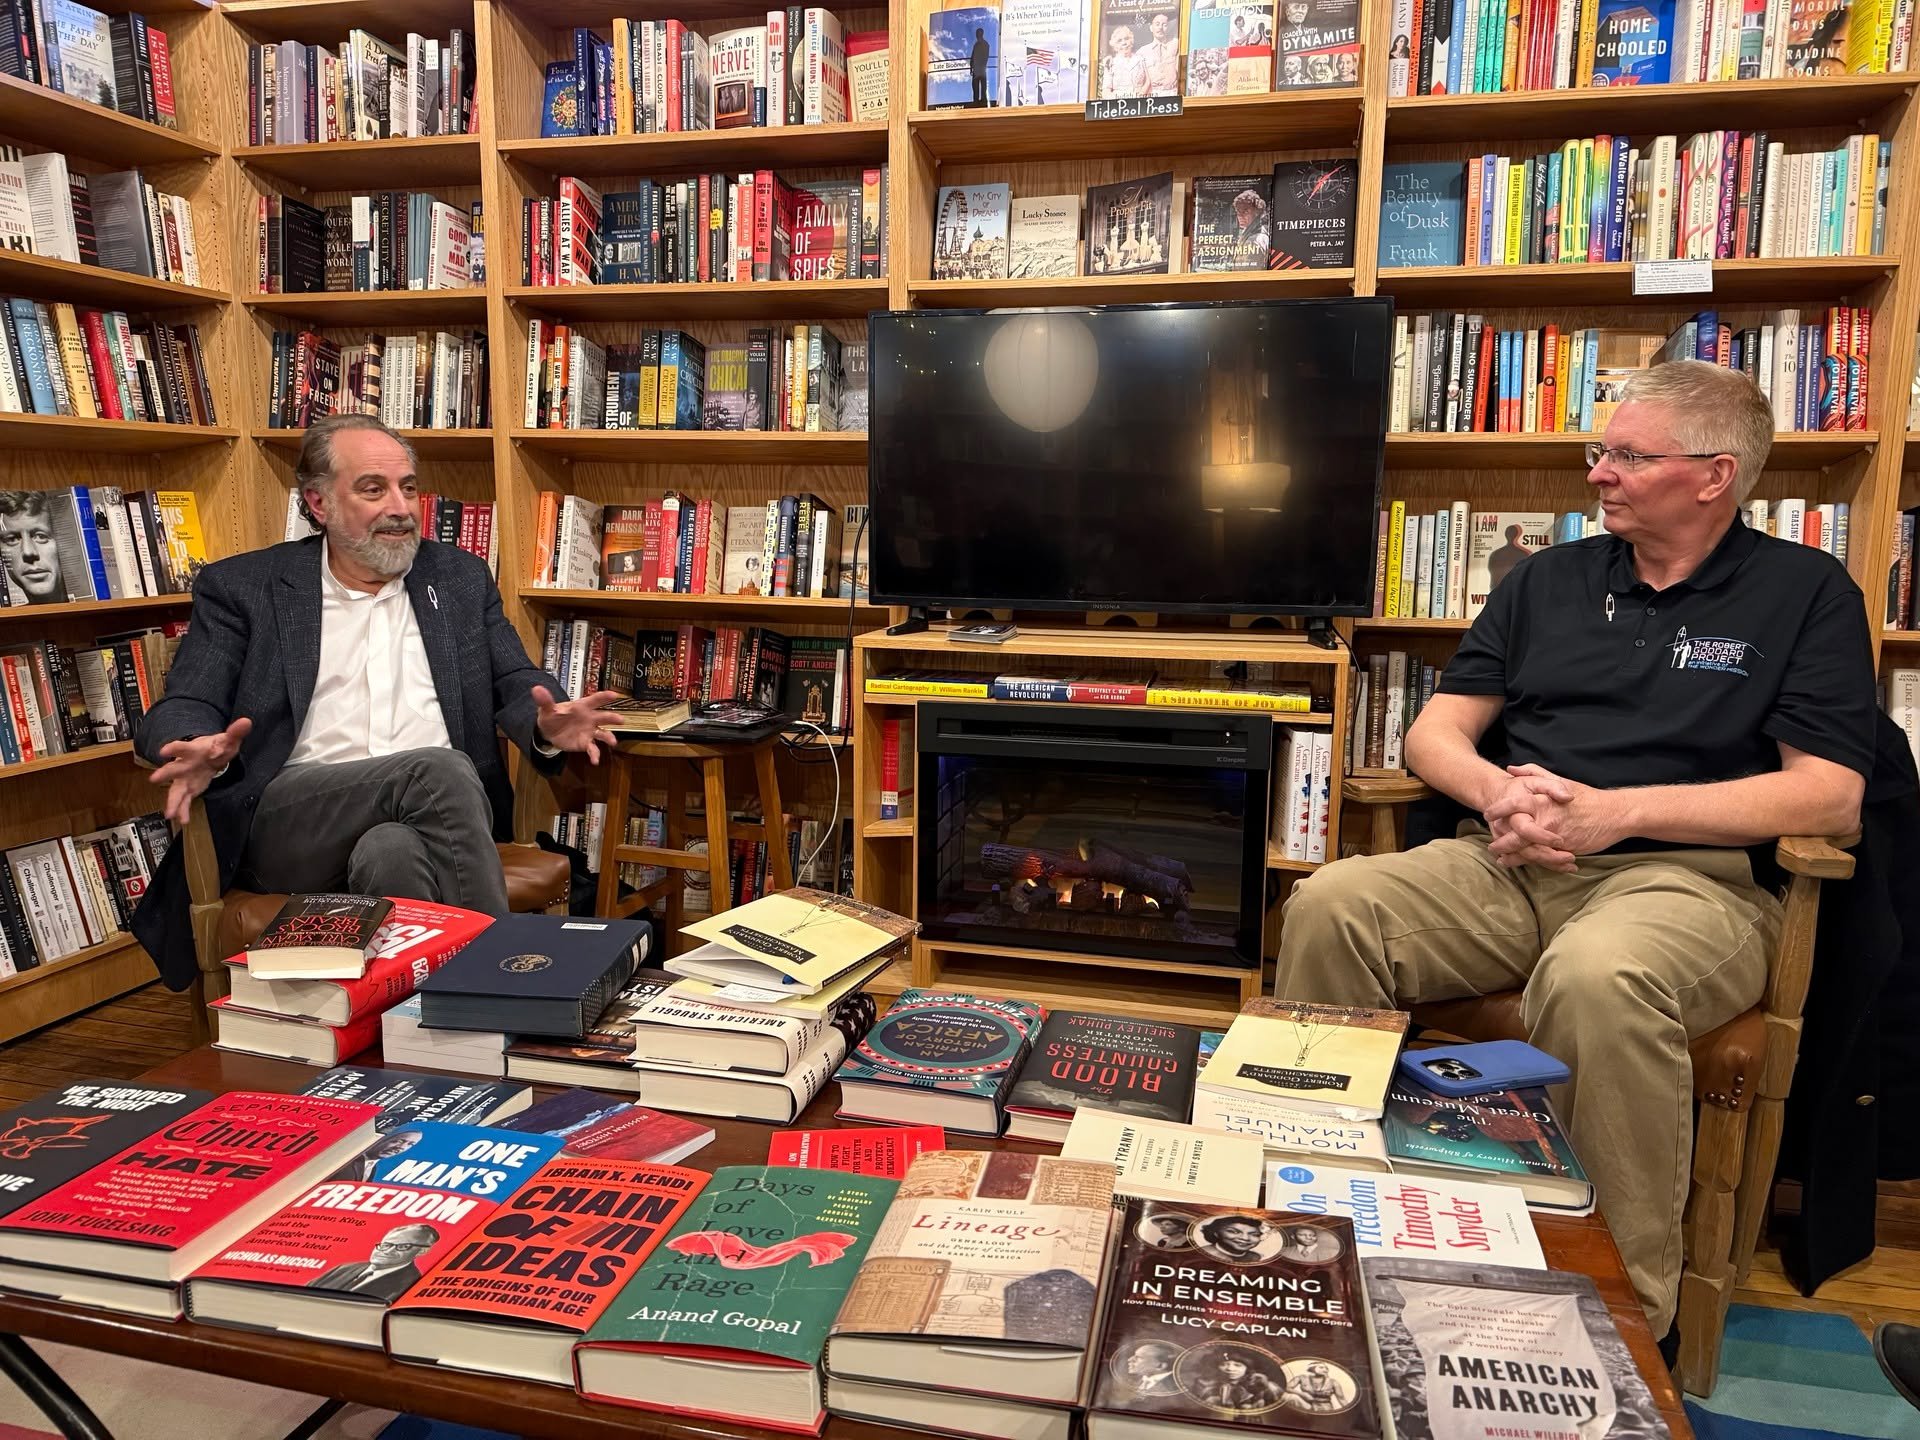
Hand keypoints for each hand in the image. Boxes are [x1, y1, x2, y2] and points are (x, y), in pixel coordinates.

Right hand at [150, 718, 251, 827]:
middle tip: (154, 779)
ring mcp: (184, 778)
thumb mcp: (227, 739)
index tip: (164, 751)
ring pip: (175, 790)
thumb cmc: (216, 747)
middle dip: (165, 774)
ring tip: (169, 814)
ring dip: (172, 801)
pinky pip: (184, 801)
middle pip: (173, 769)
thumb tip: (247, 722)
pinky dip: (183, 810)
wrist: (210, 755)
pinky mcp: (188, 789)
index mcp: (192, 751)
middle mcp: (184, 765)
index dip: (173, 748)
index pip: (181, 747)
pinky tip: (182, 820)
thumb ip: (235, 732)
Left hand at [532, 686, 623, 764]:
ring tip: (613, 742)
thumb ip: (544, 700)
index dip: (604, 697)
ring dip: (609, 737)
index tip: (614, 695)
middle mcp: (589, 718)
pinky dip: (595, 755)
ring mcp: (589, 731)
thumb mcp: (547, 709)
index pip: (594, 700)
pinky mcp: (586, 743)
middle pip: (603, 717)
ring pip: (603, 734)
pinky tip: (595, 761)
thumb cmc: (552, 716)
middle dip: (612, 718)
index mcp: (581, 707)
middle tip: (621, 720)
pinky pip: (593, 749)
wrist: (549, 732)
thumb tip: (536, 689)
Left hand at [1484, 763, 1624, 867]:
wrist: (1614, 814)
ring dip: (1512, 856)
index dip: (1498, 810)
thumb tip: (1511, 768)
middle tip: (1491, 845)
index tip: (1487, 814)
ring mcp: (1554, 835)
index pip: (1513, 804)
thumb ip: (1534, 773)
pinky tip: (1521, 864)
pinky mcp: (1564, 850)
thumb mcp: (1560, 780)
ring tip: (1501, 859)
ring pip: (1527, 849)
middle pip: (1515, 832)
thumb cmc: (1586, 797)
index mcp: (1543, 800)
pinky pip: (1543, 859)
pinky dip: (1530, 863)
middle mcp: (1546, 818)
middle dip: (1501, 841)